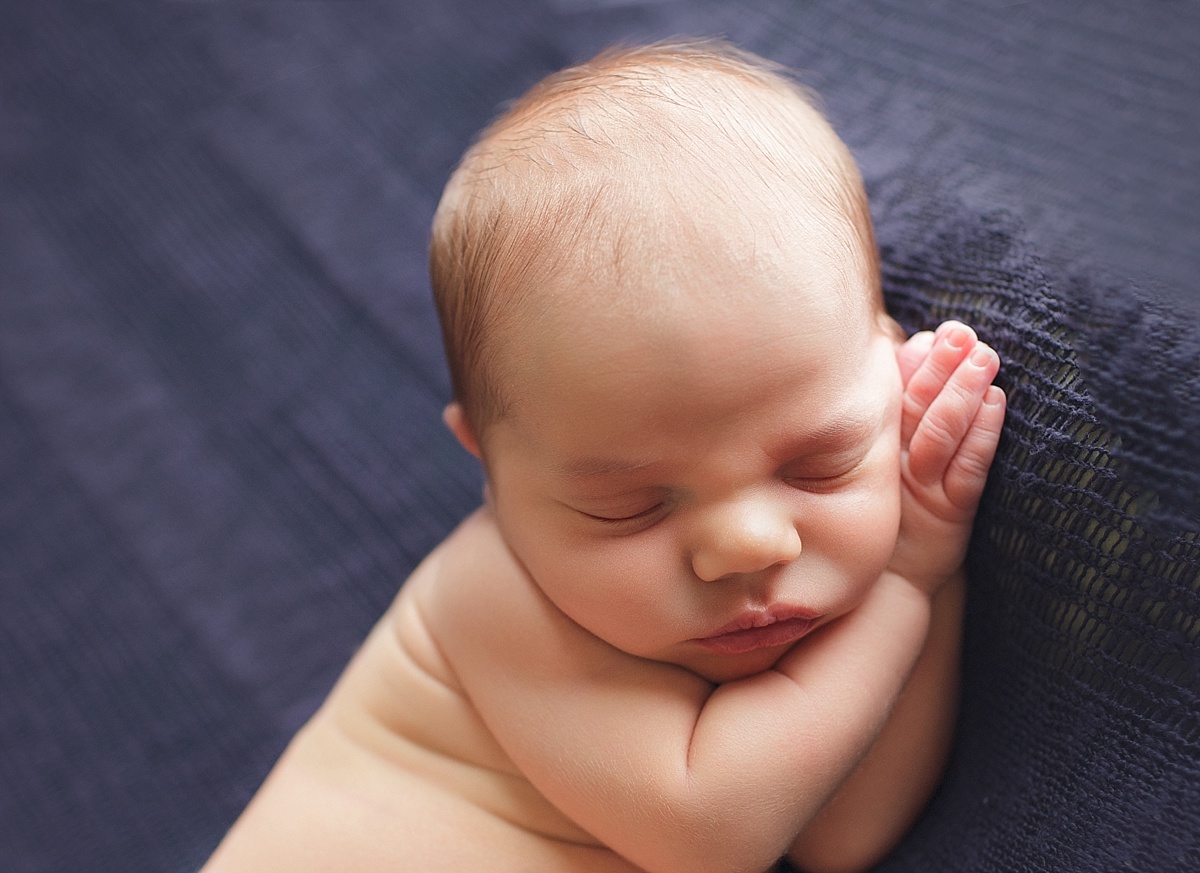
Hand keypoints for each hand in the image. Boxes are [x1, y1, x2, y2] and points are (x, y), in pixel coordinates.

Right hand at [889, 321, 1005, 592]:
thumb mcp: (883, 455)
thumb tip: (913, 341)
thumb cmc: (889, 511)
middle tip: (962, 335)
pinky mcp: (949, 514)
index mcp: (876, 446)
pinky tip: (996, 404)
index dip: (916, 363)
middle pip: (916, 407)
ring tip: (984, 359)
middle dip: (941, 367)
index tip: (935, 334)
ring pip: (940, 434)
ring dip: (963, 392)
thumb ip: (898, 400)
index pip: (893, 395)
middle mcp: (894, 463)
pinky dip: (982, 435)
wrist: (885, 584)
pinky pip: (967, 469)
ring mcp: (921, 489)